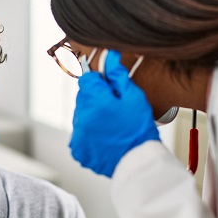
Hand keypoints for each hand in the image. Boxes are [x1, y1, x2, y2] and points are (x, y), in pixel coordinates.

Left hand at [69, 50, 159, 176]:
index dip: (100, 82)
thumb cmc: (139, 129)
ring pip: (81, 116)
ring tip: (112, 127)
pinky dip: (90, 134)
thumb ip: (117, 75)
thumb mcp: (133, 97)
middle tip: (115, 111)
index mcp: (95, 101)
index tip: (110, 90)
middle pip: (83, 98)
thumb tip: (109, 54)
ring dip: (92, 117)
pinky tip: (106, 138)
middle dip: (96, 100)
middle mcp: (81, 118)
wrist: (139, 163)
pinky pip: (80, 134)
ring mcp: (78, 136)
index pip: (86, 79)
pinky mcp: (78, 150)